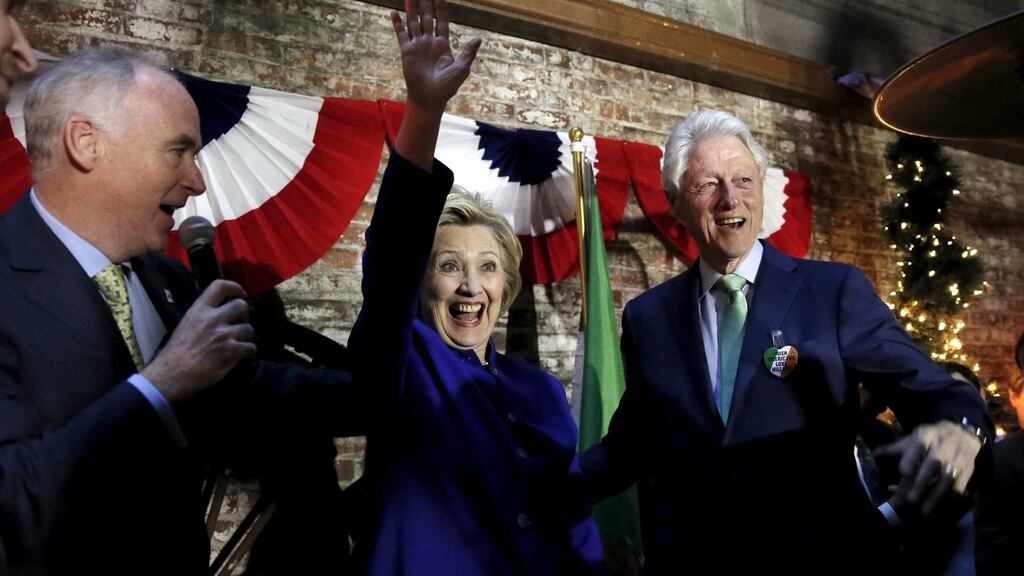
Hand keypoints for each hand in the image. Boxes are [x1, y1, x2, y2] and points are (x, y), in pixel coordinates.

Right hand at [142, 279, 255, 402]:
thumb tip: (221, 311)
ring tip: (238, 343)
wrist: (172, 374)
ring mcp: (223, 335)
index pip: (220, 286)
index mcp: (199, 310)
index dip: (235, 287)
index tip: (241, 294)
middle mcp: (213, 319)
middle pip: (241, 306)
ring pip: (249, 329)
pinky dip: (249, 352)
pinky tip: (242, 355)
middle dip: (244, 315)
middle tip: (239, 323)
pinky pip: (251, 347)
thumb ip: (203, 315)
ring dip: (246, 336)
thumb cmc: (176, 352)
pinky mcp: (231, 351)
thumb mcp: (186, 324)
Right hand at [391, 0, 480, 114]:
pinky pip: (401, 34)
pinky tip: (394, 12)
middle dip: (426, 3)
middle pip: (427, 17)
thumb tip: (478, 39)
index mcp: (443, 44)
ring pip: (414, 22)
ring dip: (411, 9)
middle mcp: (429, 42)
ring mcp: (417, 46)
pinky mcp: (407, 51)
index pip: (441, 21)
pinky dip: (397, 23)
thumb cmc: (447, 86)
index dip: (441, 7)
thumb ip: (468, 53)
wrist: (430, 98)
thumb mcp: (461, 69)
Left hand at [874, 420, 982, 514]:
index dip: (911, 460)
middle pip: (931, 466)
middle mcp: (941, 449)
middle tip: (910, 500)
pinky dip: (948, 499)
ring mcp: (955, 461)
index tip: (904, 472)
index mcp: (925, 437)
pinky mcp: (965, 472)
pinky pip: (957, 487)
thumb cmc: (931, 437)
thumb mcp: (913, 437)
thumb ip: (894, 448)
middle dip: (921, 483)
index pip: (917, 447)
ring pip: (945, 480)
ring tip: (923, 511)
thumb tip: (874, 454)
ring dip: (935, 497)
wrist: (962, 434)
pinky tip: (938, 508)